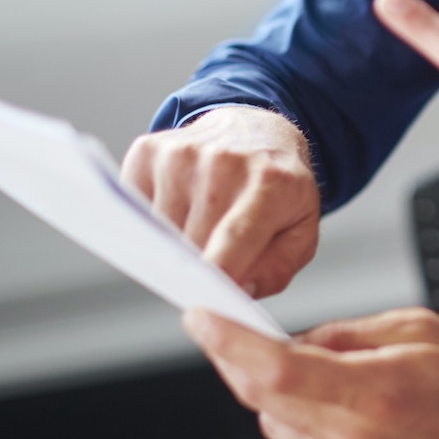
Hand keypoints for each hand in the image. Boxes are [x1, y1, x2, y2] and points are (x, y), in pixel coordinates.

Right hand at [121, 106, 318, 297]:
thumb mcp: (302, 229)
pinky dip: (153, 221)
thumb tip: (237, 289)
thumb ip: (277, 268)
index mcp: (270, 184)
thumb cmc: (277, 186)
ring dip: (175, 244)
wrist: (256, 129)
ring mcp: (181, 154)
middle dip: (199, 267)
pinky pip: (136, 210)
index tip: (202, 309)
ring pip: (160, 233)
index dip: (217, 274)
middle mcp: (223, 162)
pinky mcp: (148, 151)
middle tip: (218, 256)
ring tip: (204, 221)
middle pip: (191, 245)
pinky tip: (181, 204)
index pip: (235, 236)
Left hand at [184, 306, 438, 438]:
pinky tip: (359, 422)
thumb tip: (288, 342)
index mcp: (375, 395)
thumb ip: (342, 333)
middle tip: (298, 348)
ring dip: (294, 403)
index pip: (273, 372)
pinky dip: (313, 432)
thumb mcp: (414, 327)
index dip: (227, 344)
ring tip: (355, 392)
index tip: (201, 319)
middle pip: (266, 403)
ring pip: (280, 430)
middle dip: (264, 368)